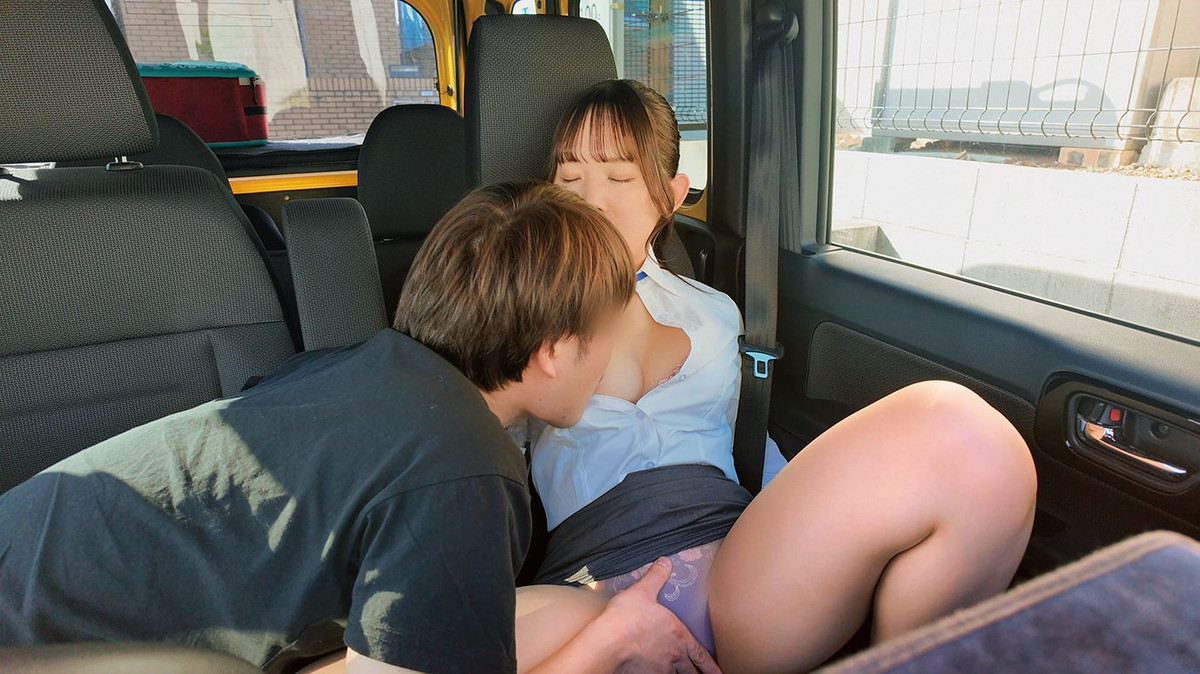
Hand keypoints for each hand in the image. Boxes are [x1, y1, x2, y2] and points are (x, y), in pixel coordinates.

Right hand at [600, 558, 721, 673]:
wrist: (607, 643)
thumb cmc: (626, 618)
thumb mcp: (643, 591)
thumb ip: (656, 576)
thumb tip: (665, 562)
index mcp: (678, 636)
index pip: (701, 655)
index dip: (711, 665)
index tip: (718, 673)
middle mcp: (673, 656)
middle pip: (691, 672)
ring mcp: (660, 670)